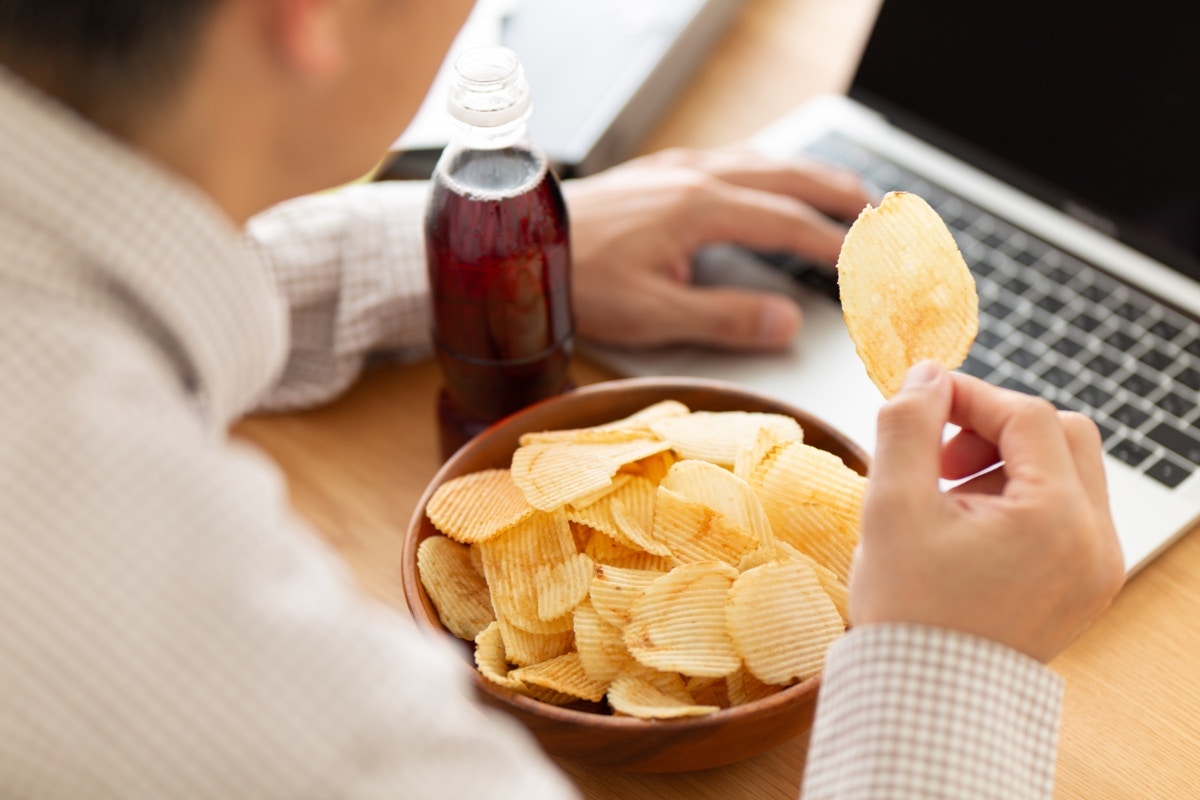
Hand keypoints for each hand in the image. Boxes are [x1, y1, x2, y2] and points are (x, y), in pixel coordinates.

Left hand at [563, 146, 869, 349]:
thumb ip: (726, 318)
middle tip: (875, 210)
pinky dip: (764, 167)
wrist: (520, 246)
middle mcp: (694, 178)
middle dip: (835, 192)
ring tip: (836, 188)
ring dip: (803, 173)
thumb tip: (786, 323)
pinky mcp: (655, 173)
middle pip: (784, 177)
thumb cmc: (579, 281)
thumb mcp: (655, 314)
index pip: (788, 224)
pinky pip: (727, 158)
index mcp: (701, 209)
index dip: (833, 244)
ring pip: (758, 160)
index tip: (867, 262)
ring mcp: (674, 170)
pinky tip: (762, 177)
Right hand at [849, 361, 1124, 662]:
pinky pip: (1067, 513)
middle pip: (1064, 435)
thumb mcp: (891, 505)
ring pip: (1069, 471)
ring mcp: (1097, 567)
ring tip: (949, 501)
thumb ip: (907, 424)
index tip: (923, 405)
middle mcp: (1096, 542)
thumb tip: (927, 375)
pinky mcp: (1086, 584)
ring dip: (1009, 464)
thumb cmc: (909, 613)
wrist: (927, 697)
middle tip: (941, 459)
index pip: (1028, 415)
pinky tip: (970, 528)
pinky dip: (1023, 501)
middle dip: (998, 429)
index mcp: (1057, 520)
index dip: (970, 396)